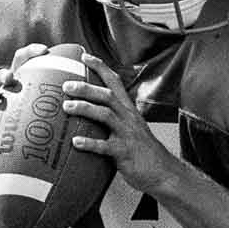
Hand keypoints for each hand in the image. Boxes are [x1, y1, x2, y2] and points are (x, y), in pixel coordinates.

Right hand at [0, 44, 49, 143]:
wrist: (1, 140)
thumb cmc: (27, 119)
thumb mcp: (41, 106)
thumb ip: (56, 98)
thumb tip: (86, 90)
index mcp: (18, 81)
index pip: (22, 60)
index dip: (31, 52)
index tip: (44, 50)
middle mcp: (3, 90)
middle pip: (1, 75)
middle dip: (4, 74)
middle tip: (10, 77)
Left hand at [62, 52, 172, 192]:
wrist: (162, 172)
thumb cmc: (141, 151)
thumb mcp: (130, 129)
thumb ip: (112, 119)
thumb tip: (88, 114)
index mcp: (128, 110)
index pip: (115, 81)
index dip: (100, 67)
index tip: (83, 55)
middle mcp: (128, 118)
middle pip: (106, 95)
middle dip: (86, 88)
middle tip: (66, 85)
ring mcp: (127, 134)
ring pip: (105, 115)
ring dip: (84, 108)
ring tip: (66, 107)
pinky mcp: (125, 153)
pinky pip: (105, 146)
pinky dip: (89, 143)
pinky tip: (75, 142)